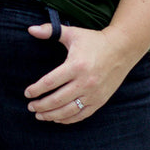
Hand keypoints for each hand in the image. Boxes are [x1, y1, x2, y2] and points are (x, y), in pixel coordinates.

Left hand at [24, 23, 138, 123]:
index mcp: (76, 65)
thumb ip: (50, 31)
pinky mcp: (100, 101)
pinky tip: (57, 118)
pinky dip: (67, 119)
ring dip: (51, 115)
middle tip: (30, 106)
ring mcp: (93, 94)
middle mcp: (85, 82)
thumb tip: (30, 29)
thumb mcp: (73, 33)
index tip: (27, 93)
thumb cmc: (94, 40)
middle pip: (57, 100)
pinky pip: (81, 115)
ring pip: (68, 111)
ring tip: (39, 115)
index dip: (37, 89)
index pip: (51, 82)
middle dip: (41, 105)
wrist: (122, 49)